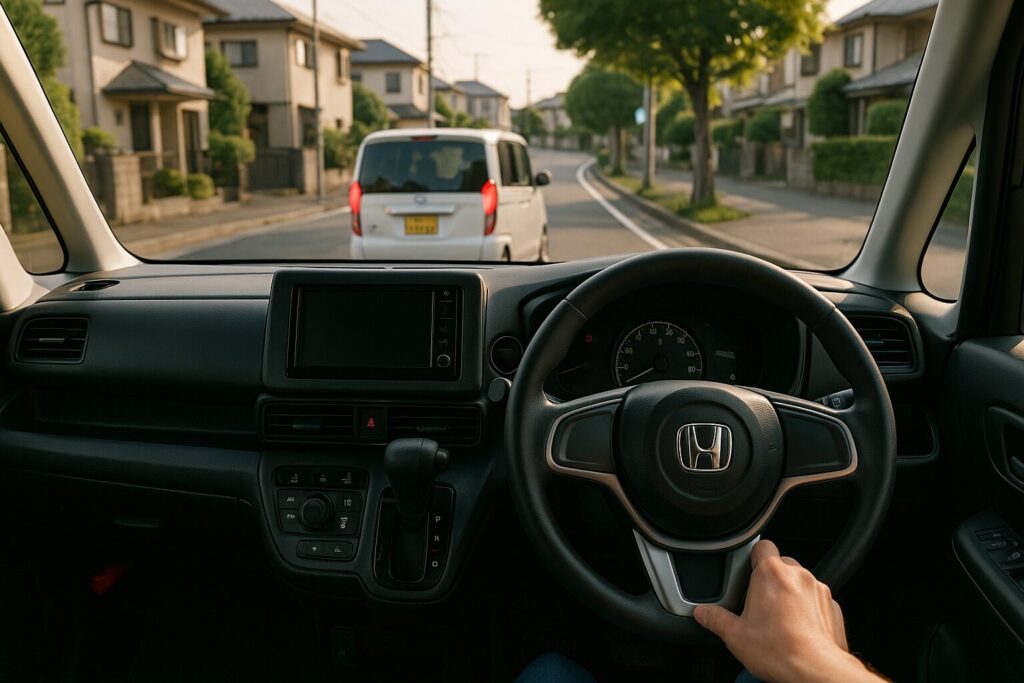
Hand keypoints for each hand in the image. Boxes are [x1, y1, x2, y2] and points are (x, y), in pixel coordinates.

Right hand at [693, 540, 883, 682]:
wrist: (815, 671)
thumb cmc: (779, 651)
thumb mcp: (735, 636)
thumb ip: (715, 619)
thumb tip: (703, 613)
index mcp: (770, 574)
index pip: (762, 545)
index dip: (753, 556)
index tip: (748, 570)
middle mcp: (797, 575)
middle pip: (781, 564)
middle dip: (770, 579)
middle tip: (760, 602)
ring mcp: (818, 590)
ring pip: (800, 581)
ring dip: (790, 593)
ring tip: (780, 619)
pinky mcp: (833, 606)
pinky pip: (817, 599)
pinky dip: (808, 609)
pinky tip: (798, 628)